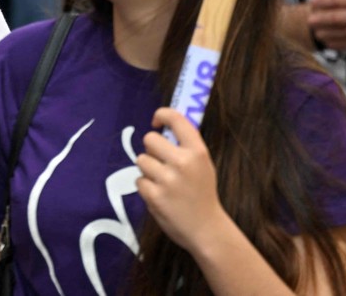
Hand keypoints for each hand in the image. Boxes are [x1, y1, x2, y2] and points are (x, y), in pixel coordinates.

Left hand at [136, 109, 225, 252]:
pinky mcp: (154, 196)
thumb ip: (186, 147)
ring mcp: (167, 180)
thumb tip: (163, 126)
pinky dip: (146, 188)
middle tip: (161, 163)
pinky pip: (139, 181)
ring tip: (162, 183)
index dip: (162, 115)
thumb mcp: (203, 166)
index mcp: (197, 152)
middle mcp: (182, 162)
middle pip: (150, 139)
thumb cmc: (202, 194)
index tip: (156, 122)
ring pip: (141, 160)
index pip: (176, 119)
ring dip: (148, 170)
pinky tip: (160, 196)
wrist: (206, 229)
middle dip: (152, 150)